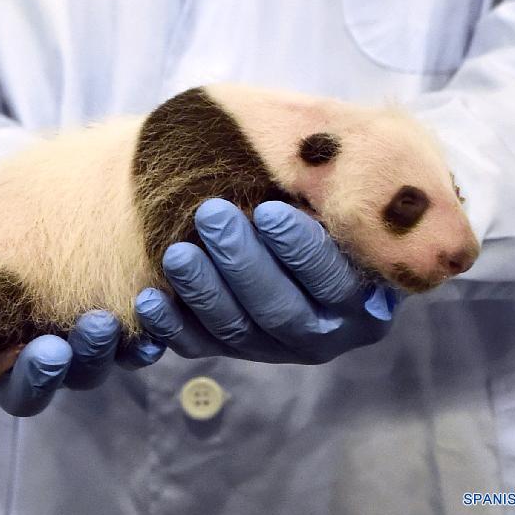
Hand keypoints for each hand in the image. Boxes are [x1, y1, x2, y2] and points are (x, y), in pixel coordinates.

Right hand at [0, 191, 164, 416]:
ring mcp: (72, 355)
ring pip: (82, 372)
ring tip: (103, 324)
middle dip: (36, 372)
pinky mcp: (119, 342)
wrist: (61, 209)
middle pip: (23, 386)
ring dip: (91, 354)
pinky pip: (132, 354)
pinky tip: (151, 336)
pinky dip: (142, 345)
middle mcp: (19, 360)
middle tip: (50, 351)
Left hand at [135, 198, 397, 363]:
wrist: (305, 239)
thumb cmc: (327, 208)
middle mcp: (325, 335)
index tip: (267, 211)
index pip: (332, 281)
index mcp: (365, 301)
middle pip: (280, 311)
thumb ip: (332, 193)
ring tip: (177, 252)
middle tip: (211, 215)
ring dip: (204, 291)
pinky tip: (150, 299)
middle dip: (242, 263)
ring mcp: (276, 350)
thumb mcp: (342, 200)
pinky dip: (171, 326)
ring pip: (237, 331)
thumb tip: (310, 163)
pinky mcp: (234, 351)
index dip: (300, 249)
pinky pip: (200, 346)